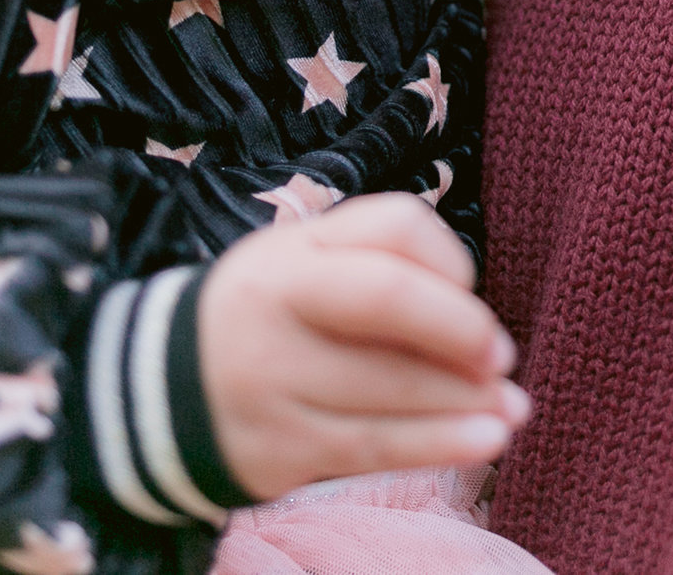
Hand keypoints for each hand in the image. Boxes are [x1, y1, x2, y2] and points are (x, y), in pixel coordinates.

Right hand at [197, 193, 530, 499]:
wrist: (159, 393)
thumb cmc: (277, 321)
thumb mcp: (311, 270)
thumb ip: (389, 276)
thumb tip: (485, 331)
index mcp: (297, 247)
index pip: (394, 227)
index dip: (450, 262)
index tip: (473, 295)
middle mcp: (279, 300)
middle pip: (387, 298)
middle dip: (460, 329)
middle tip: (502, 358)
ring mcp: (273, 374)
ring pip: (388, 383)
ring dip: (465, 399)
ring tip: (512, 409)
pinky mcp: (278, 445)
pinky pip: (372, 446)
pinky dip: (439, 444)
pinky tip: (485, 441)